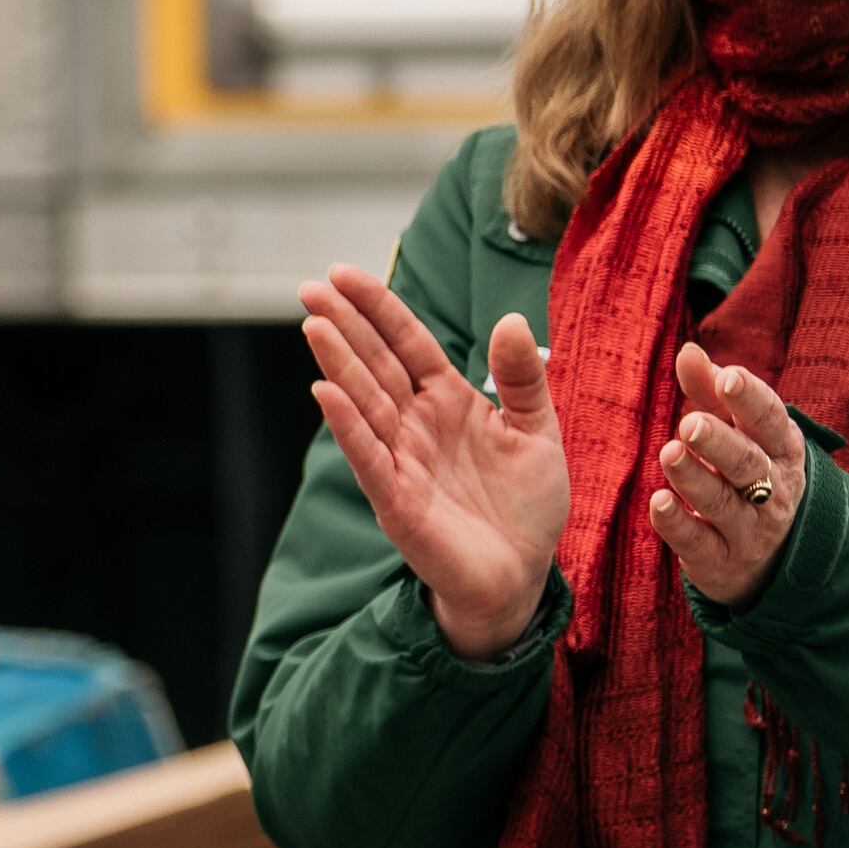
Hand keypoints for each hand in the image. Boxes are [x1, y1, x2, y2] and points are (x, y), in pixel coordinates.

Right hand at [299, 264, 568, 659]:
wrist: (520, 575)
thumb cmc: (525, 506)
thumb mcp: (538, 431)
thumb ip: (524, 378)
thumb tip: (512, 319)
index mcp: (448, 400)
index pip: (407, 343)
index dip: (378, 307)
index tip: (343, 273)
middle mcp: (416, 423)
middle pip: (375, 364)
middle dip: (344, 324)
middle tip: (310, 286)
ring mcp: (402, 459)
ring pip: (364, 402)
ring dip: (338, 364)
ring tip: (314, 325)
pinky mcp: (397, 500)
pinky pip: (369, 457)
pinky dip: (347, 426)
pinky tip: (325, 394)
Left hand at [647, 341, 807, 606]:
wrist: (772, 555)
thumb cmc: (745, 473)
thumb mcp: (738, 432)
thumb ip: (710, 392)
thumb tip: (688, 350)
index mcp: (779, 449)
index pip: (770, 421)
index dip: (751, 399)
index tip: (729, 376)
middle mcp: (772, 488)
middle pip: (748, 464)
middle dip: (720, 442)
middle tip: (690, 423)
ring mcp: (749, 528)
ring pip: (724, 502)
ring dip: (695, 478)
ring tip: (669, 452)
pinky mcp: (721, 559)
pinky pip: (700, 542)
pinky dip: (678, 524)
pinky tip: (658, 502)